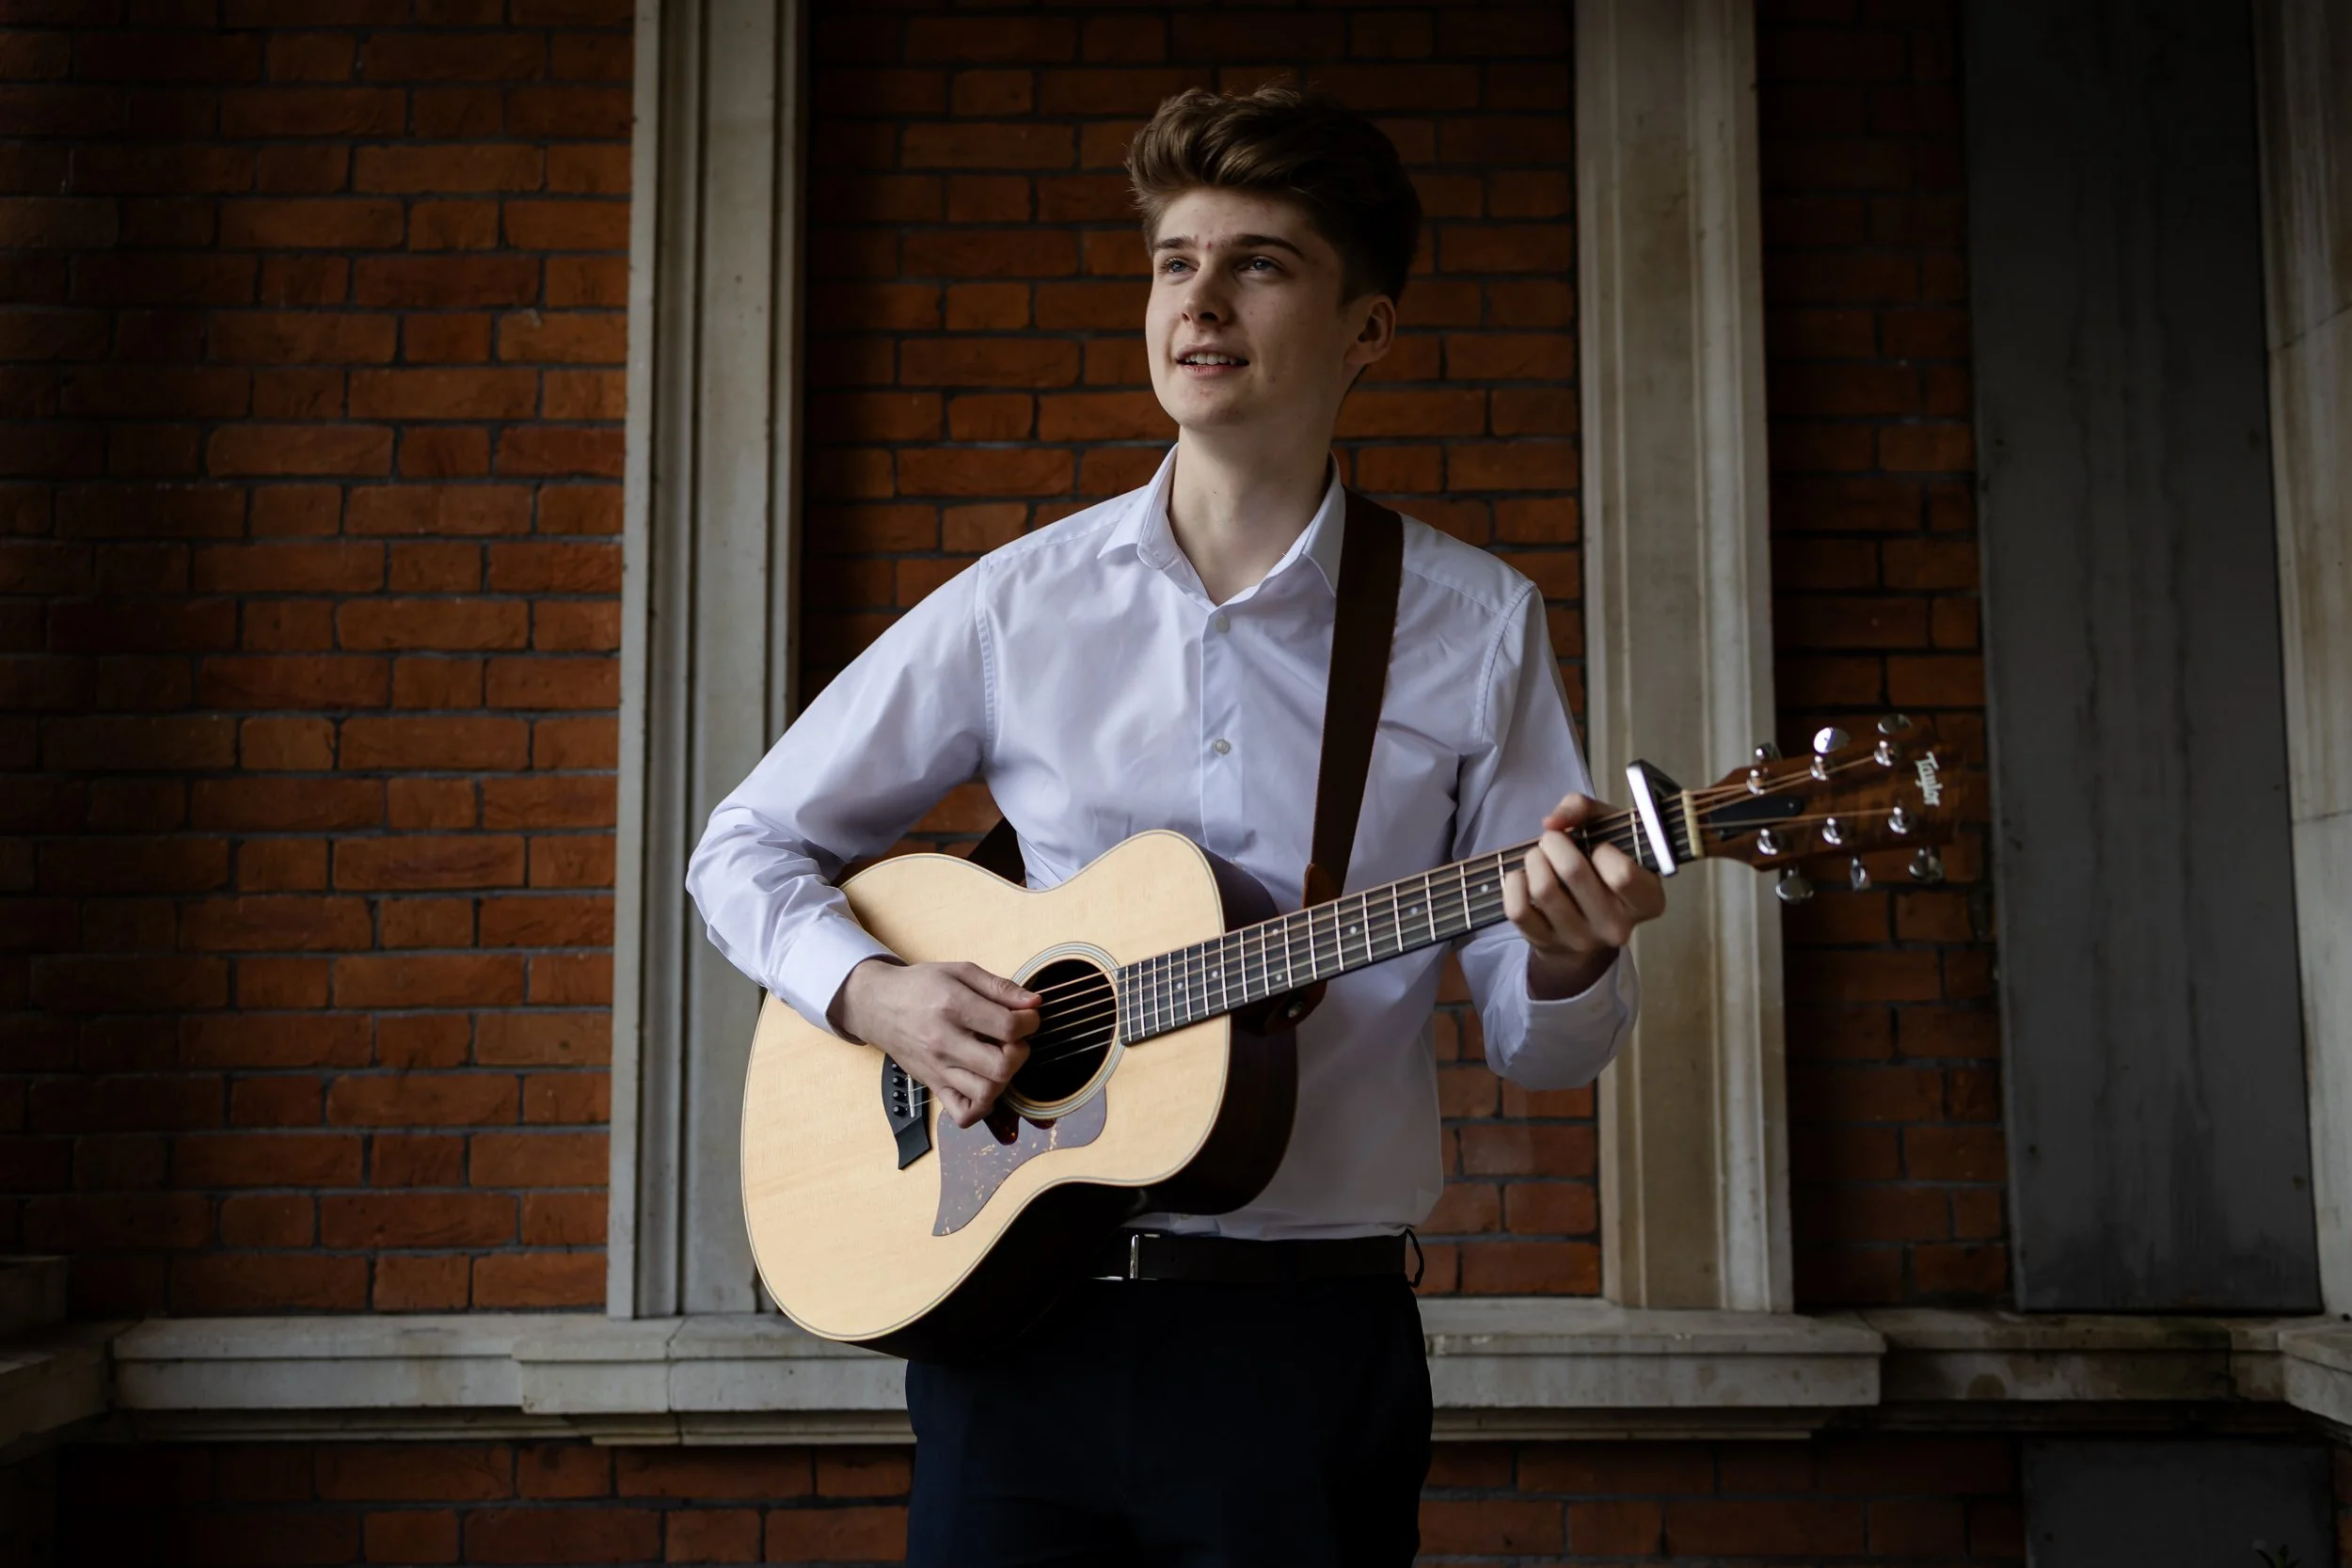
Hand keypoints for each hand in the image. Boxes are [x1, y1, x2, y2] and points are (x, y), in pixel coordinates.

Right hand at [831, 959, 1040, 1128]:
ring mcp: (938, 1069)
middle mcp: (944, 1043)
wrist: (877, 1006)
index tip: (1027, 1017)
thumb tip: (1035, 1002)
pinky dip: (982, 1107)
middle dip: (1020, 1052)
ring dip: (1004, 1078)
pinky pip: (962, 1114)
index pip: (1008, 1027)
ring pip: (986, 1094)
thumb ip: (1000, 987)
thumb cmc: (921, 986)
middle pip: (1002, 1066)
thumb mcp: (960, 972)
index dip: (1030, 1022)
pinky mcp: (933, 1086)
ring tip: (998, 1059)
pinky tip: (985, 1084)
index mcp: (953, 1007)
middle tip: (1013, 1040)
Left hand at [1501, 793, 1667, 998]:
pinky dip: (1514, 883)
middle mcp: (1617, 927)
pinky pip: (1518, 910)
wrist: (1588, 921)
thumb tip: (1553, 822)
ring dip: (1533, 860)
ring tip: (1538, 856)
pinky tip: (1523, 876)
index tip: (1598, 845)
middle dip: (1555, 843)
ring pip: (1543, 890)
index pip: (1621, 874)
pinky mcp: (1546, 944)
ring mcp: (1581, 940)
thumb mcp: (1609, 830)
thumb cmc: (1603, 866)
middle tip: (1553, 840)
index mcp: (1647, 901)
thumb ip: (1586, 809)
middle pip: (1574, 873)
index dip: (1602, 849)